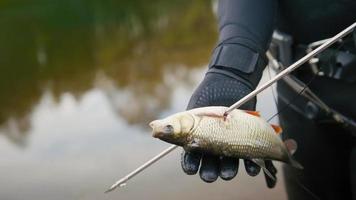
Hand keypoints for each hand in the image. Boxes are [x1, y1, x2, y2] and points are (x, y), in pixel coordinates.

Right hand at [180, 72, 276, 187]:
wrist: (229, 85)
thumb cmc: (208, 98)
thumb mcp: (193, 110)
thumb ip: (177, 122)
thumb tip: (155, 127)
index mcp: (197, 144)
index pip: (191, 161)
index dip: (191, 166)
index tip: (191, 169)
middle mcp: (212, 150)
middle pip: (209, 168)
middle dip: (209, 173)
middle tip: (210, 174)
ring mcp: (229, 148)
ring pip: (227, 167)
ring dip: (228, 171)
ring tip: (228, 172)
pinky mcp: (246, 144)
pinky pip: (249, 160)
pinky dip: (251, 166)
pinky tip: (251, 167)